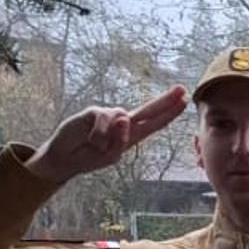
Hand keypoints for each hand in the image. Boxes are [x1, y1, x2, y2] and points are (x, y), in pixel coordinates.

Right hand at [27, 87, 187, 182]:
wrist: (64, 158)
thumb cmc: (90, 157)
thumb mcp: (111, 156)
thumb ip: (121, 141)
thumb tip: (124, 117)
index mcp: (133, 134)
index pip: (155, 122)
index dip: (170, 112)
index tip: (184, 100)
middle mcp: (124, 122)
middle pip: (148, 109)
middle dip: (166, 100)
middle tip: (181, 90)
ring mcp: (109, 115)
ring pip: (122, 122)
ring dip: (111, 138)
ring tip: (96, 146)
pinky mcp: (94, 111)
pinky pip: (104, 121)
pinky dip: (99, 135)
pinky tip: (90, 140)